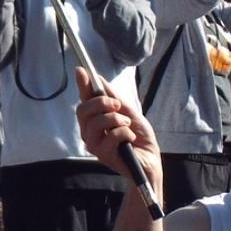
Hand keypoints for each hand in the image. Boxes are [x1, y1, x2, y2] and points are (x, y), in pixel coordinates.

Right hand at [74, 69, 163, 194]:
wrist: (150, 160)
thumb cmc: (139, 137)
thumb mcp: (128, 112)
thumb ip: (113, 97)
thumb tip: (99, 79)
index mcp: (95, 120)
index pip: (84, 99)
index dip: (82, 85)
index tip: (81, 70)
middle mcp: (90, 132)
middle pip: (82, 110)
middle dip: (101, 102)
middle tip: (118, 105)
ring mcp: (94, 144)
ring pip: (94, 123)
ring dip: (115, 119)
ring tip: (128, 124)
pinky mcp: (103, 156)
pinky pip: (110, 136)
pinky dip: (124, 133)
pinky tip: (130, 138)